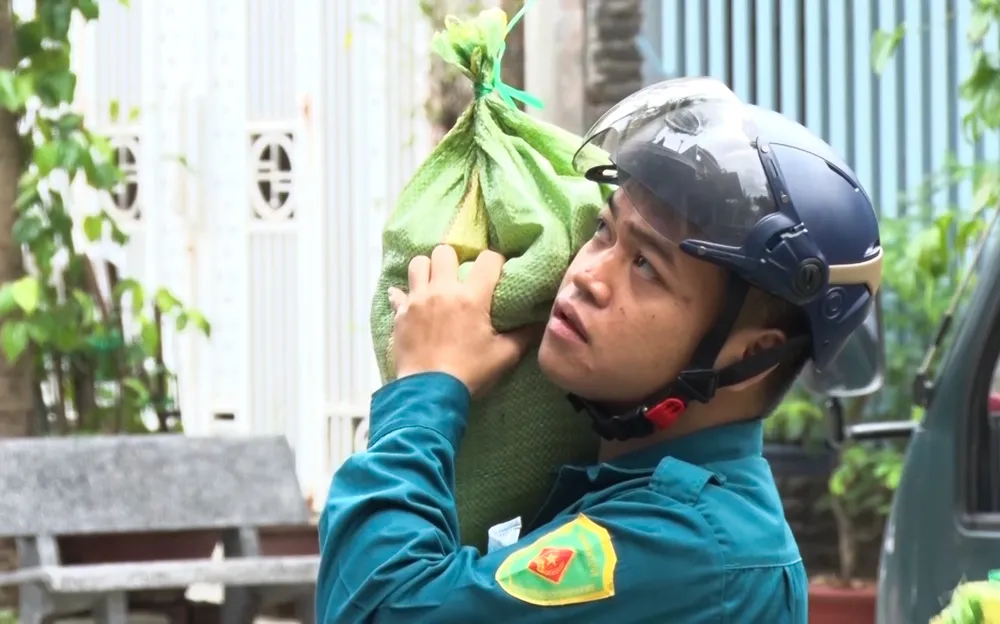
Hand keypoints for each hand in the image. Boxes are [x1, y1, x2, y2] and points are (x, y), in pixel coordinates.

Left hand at [388, 245, 539, 396]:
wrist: (429, 393)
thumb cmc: (469, 373)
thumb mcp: (504, 356)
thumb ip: (523, 336)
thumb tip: (539, 323)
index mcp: (471, 297)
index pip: (488, 259)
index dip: (495, 261)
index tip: (496, 271)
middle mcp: (442, 291)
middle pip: (444, 251)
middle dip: (454, 259)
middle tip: (459, 276)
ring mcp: (417, 300)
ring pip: (418, 264)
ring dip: (427, 269)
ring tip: (434, 283)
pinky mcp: (400, 314)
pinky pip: (397, 293)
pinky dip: (403, 295)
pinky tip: (410, 302)